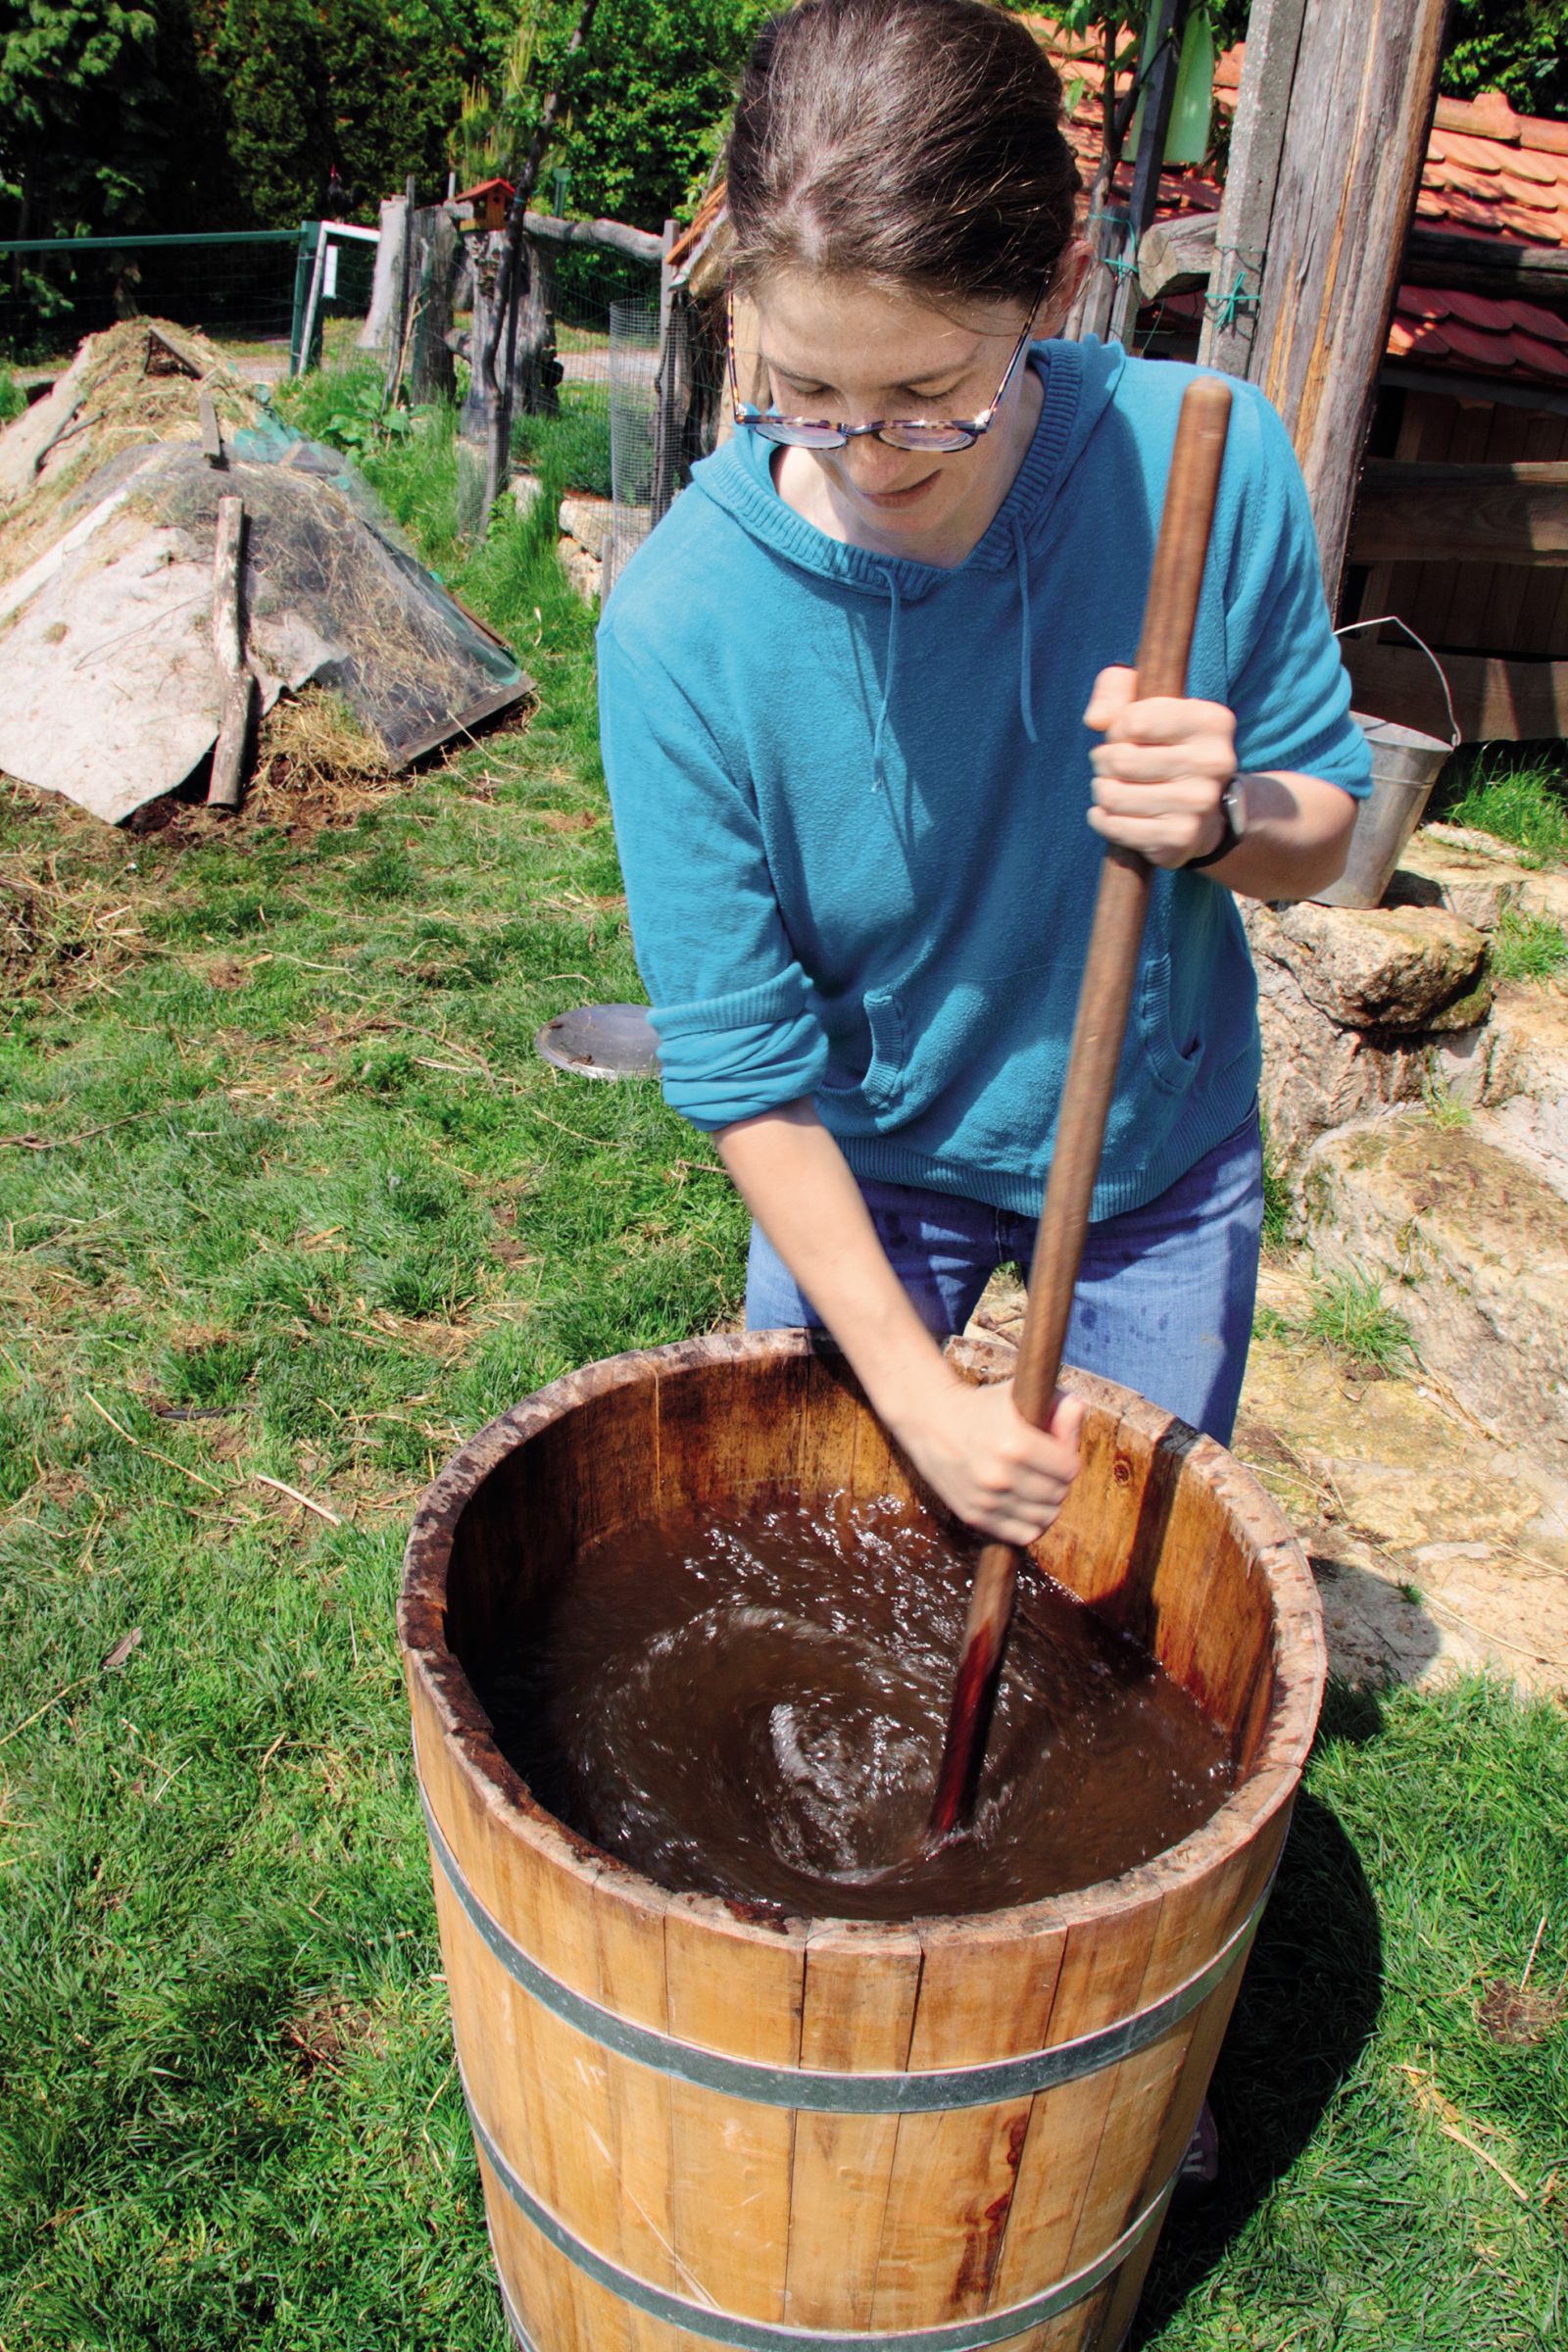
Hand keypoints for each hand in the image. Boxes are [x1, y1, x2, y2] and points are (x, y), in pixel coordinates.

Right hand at [886, 1370, 1085, 1543]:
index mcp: (1016, 1443)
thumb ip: (1054, 1404)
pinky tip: (1026, 1505)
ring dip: (1047, 1503)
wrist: (930, 1419)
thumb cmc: (980, 1406)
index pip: (1069, 1468)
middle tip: (1048, 1468)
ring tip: (1038, 1486)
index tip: (1059, 1452)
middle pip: (1058, 1494)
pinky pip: (1021, 1535)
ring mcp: (986, 1500)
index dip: (1069, 1458)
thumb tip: (1078, 1407)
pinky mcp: (973, 1515)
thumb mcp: (1017, 1396)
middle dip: (1059, 1480)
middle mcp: (1001, 1475)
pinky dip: (1031, 1523)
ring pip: (1045, 1518)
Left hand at [1084, 666, 1236, 868]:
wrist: (1205, 809)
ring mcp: (1200, 804)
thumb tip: (1096, 720)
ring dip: (1102, 790)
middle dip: (1104, 761)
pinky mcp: (1180, 838)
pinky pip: (1115, 827)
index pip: (1133, 722)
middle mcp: (1215, 763)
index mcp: (1213, 722)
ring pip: (1113, 796)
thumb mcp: (1146, 700)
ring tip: (1113, 787)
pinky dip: (1102, 819)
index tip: (1126, 734)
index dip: (1117, 728)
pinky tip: (1113, 813)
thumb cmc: (1165, 745)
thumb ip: (1116, 686)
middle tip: (1113, 764)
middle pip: (1120, 759)